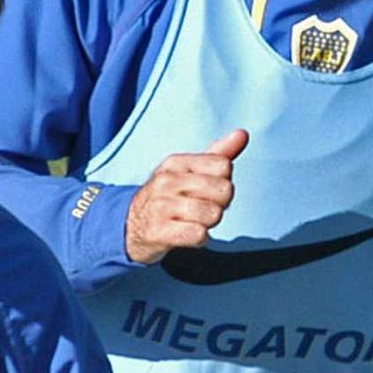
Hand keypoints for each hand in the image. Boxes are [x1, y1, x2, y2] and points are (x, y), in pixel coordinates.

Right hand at [125, 129, 248, 263]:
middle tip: (202, 208)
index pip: (224, 166)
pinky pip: (199, 235)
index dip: (224, 182)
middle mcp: (167, 181)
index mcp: (177, 163)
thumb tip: (243, 134)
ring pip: (213, 214)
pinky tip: (187, 234)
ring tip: (193, 221)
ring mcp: (161, 206)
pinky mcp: (158, 232)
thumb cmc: (169, 196)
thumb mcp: (189, 171)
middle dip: (220, 204)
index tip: (208, 190)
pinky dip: (200, 238)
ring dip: (209, 223)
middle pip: (224, 190)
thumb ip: (219, 153)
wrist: (129, 226)